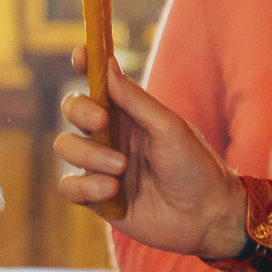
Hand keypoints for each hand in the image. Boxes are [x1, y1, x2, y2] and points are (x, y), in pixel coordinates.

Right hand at [53, 49, 248, 259]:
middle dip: (80, 111)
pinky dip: (85, 187)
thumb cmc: (195, 166)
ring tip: (121, 168)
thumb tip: (107, 63)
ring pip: (65, 147)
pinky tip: (111, 191)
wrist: (206, 216)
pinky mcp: (96, 198)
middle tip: (102, 121)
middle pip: (71, 110)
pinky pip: (68, 187)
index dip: (85, 64)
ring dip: (88, 155)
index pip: (98, 82)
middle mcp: (110, 135)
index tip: (81, 54)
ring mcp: (100, 166)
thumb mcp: (169, 127)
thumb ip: (135, 99)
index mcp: (128, 113)